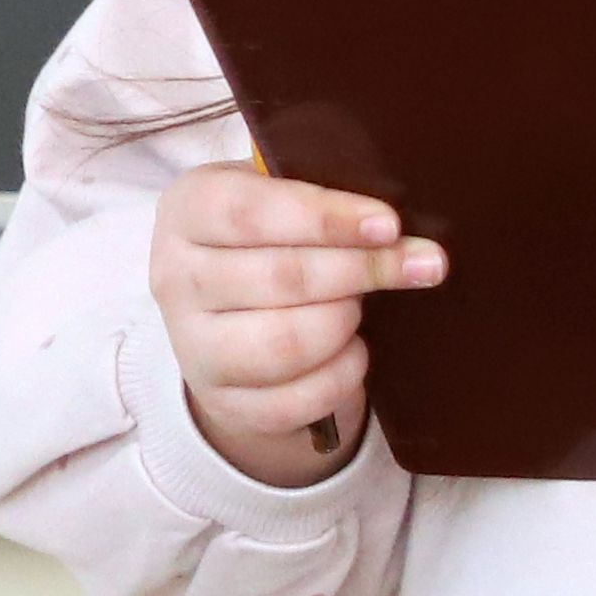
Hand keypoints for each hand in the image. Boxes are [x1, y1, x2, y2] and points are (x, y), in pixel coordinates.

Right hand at [148, 162, 445, 489]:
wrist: (227, 309)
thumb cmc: (269, 235)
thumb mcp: (279, 194)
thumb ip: (324, 193)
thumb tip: (397, 223)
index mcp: (188, 210)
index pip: (252, 213)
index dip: (327, 219)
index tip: (389, 225)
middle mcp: (175, 278)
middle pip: (281, 278)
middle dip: (363, 271)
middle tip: (420, 264)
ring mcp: (194, 347)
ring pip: (287, 344)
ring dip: (345, 323)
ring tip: (364, 305)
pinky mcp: (224, 402)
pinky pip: (295, 400)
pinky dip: (341, 376)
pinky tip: (354, 349)